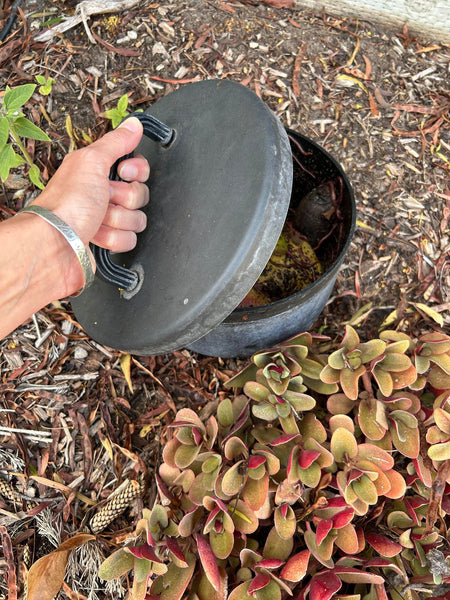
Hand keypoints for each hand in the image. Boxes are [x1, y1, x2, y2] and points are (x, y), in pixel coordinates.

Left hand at [31, 117, 149, 252]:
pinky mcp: (109, 241)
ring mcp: (106, 219)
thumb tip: (134, 125)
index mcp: (97, 172)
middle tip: (104, 199)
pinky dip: (114, 239)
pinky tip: (97, 236)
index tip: (122, 173)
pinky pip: (130, 240)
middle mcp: (102, 194)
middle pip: (140, 194)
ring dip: (118, 221)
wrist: (54, 243)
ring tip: (97, 220)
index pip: (136, 168)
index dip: (136, 171)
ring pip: (137, 219)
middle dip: (125, 199)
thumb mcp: (91, 161)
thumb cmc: (66, 205)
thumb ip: (116, 142)